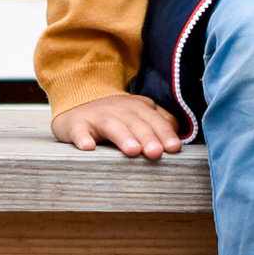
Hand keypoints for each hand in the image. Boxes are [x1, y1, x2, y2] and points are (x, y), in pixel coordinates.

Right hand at [52, 90, 184, 160]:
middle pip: (136, 122)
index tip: (173, 148)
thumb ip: (159, 123)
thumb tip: (176, 140)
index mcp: (138, 107)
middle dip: (147, 137)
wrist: (78, 101)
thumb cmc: (115, 116)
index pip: (155, 119)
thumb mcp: (139, 115)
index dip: (164, 133)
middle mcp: (119, 109)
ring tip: (132, 151)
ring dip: (123, 137)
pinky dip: (83, 137)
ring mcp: (97, 116)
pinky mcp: (76, 124)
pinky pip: (79, 131)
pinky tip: (88, 147)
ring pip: (112, 125)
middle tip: (156, 152)